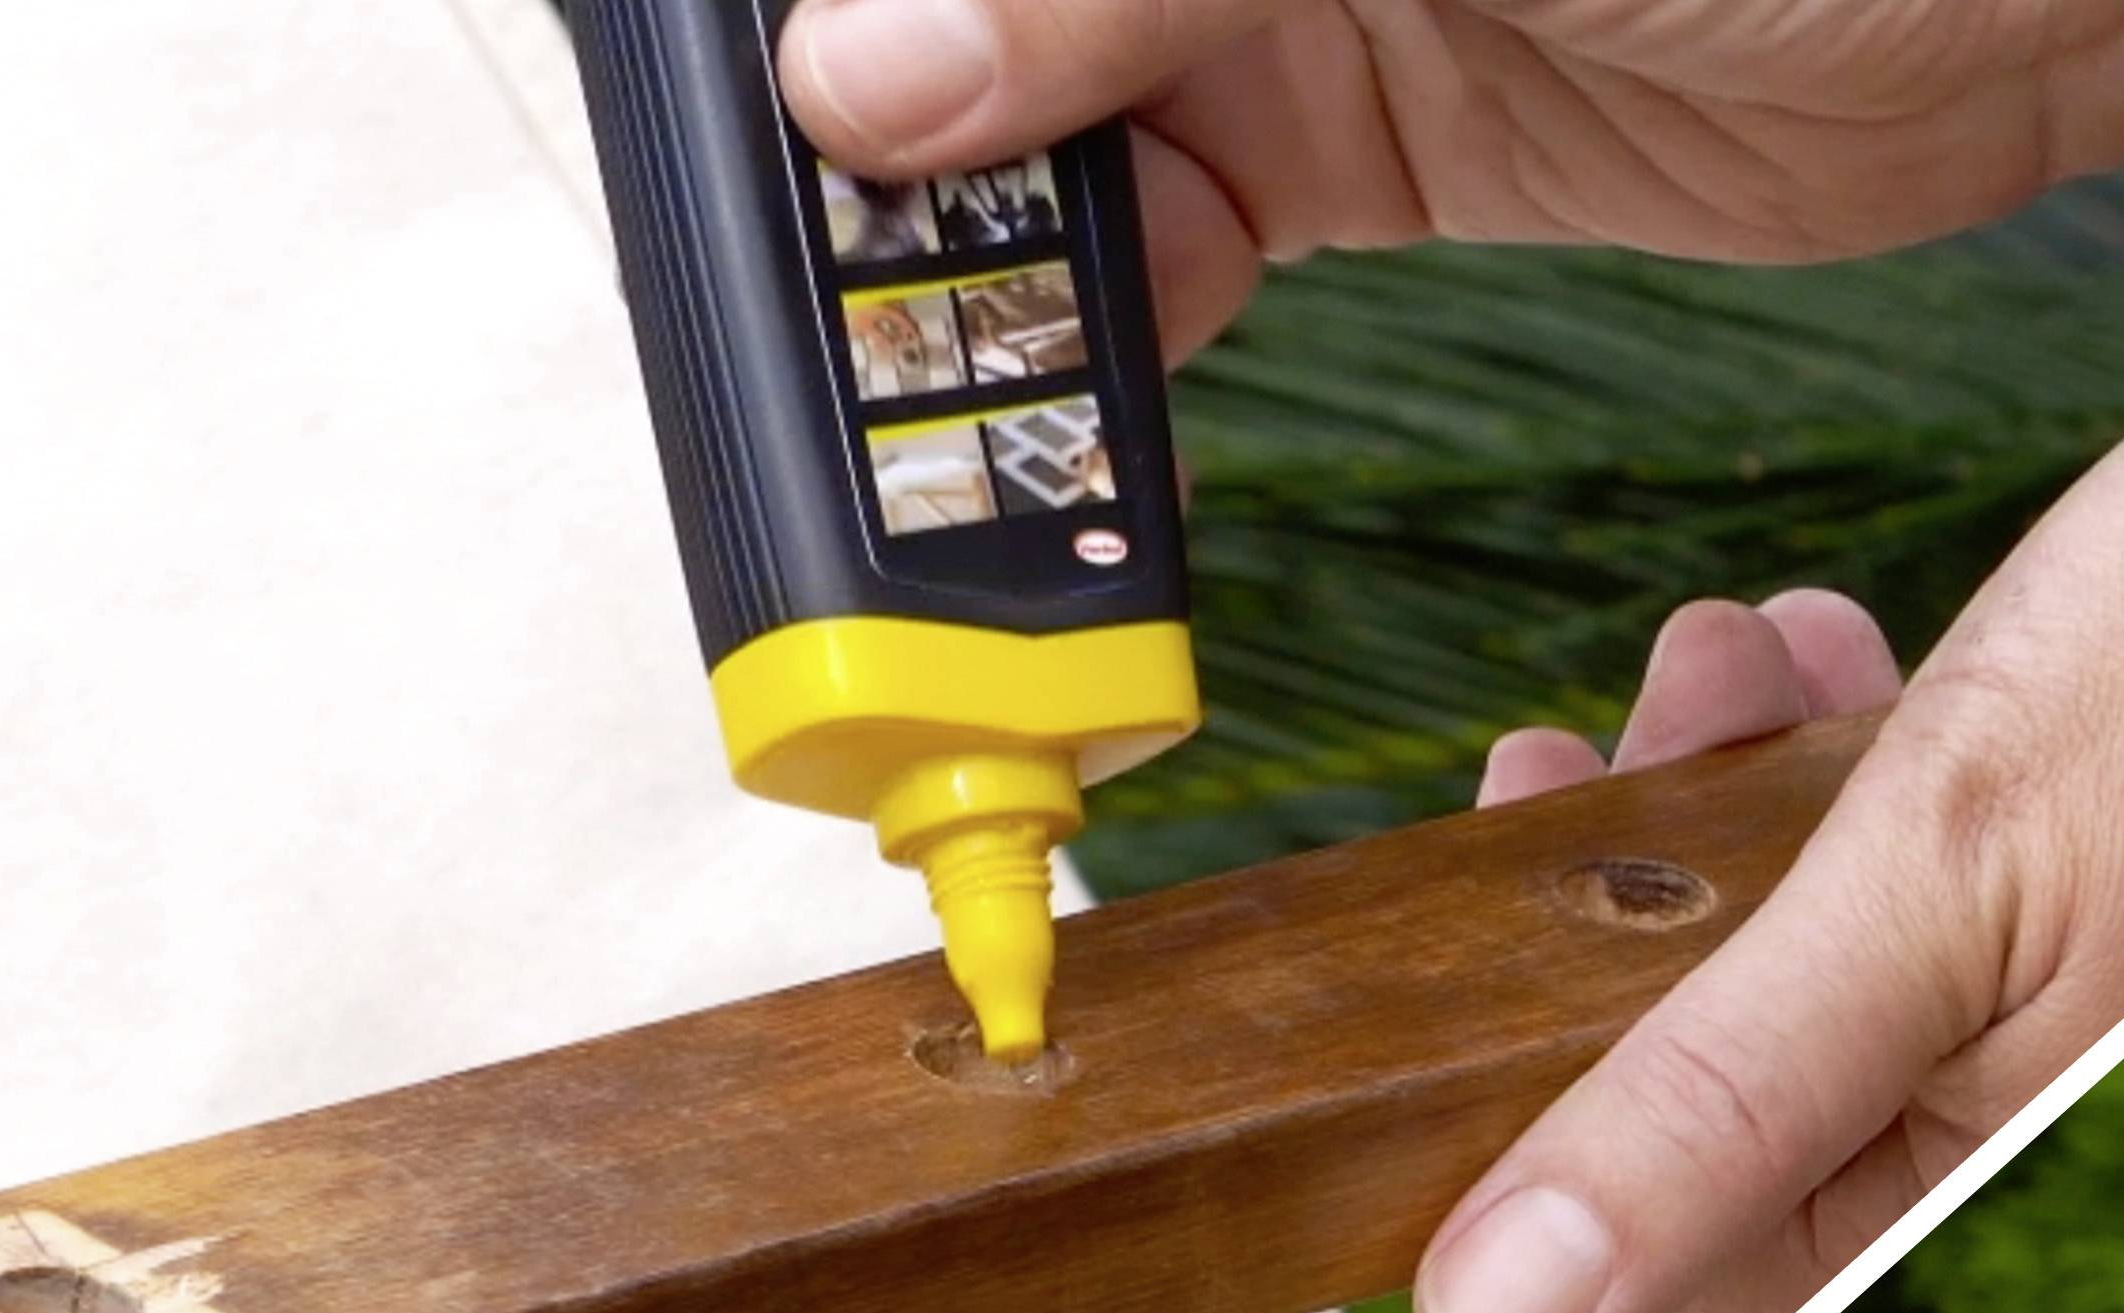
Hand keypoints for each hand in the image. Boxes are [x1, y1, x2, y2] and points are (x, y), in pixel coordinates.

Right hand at [777, 0, 2123, 361]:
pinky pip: (1180, 259)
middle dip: (896, 217)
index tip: (761, 198)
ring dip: (993, 323)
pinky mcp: (1363, 141)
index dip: (828, 66)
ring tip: (931, 457)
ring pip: (1058, 169)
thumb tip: (866, 78)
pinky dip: (1119, 365)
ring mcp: (1282, 10)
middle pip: (968, 58)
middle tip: (830, 374)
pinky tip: (1067, 452)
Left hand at [1407, 300, 2123, 1312]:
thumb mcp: (1933, 884)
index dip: (1537, 1109)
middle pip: (1721, 1094)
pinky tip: (1812, 661)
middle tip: (1566, 760)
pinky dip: (1830, 779)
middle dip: (1621, 911)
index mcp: (1974, 1191)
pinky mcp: (2092, 910)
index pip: (1675, 1255)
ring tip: (1716, 664)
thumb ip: (1708, 1105)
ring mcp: (2055, 1022)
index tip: (1464, 942)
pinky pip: (1905, 892)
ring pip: (1799, 966)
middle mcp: (2014, 1137)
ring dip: (1713, 810)